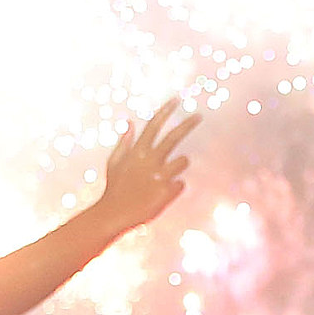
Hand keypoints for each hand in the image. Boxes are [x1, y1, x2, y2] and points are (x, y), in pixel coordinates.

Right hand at [90, 99, 195, 228]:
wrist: (114, 215)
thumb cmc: (114, 188)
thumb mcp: (114, 163)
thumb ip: (124, 142)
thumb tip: (129, 122)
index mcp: (137, 152)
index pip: (153, 125)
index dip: (165, 111)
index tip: (176, 99)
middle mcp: (150, 160)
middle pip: (174, 137)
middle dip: (187, 124)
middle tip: (199, 116)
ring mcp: (160, 175)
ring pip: (183, 161)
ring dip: (177, 166)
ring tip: (161, 179)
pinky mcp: (168, 191)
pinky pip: (181, 183)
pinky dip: (174, 187)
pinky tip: (160, 194)